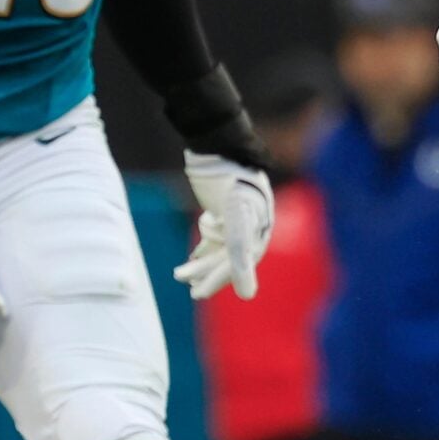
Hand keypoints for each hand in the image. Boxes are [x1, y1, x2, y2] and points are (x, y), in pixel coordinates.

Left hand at [175, 149, 272, 299]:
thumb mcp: (236, 214)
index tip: (199, 293)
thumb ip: (239, 253)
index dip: (221, 279)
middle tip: (190, 291)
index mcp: (258, 227)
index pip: (240, 261)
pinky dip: (205, 249)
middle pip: (230, 257)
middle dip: (209, 274)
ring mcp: (238, 216)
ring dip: (202, 263)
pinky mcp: (224, 209)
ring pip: (220, 249)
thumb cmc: (229, 176)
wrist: (218, 141)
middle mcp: (252, 224)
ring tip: (180, 275)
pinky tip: (192, 260)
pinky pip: (216, 237)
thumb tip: (247, 298)